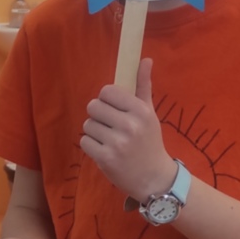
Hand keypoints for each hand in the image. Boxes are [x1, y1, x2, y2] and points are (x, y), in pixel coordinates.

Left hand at [81, 58, 175, 200]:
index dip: (107, 100)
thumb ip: (143, 86)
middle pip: (93, 106)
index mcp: (140, 110)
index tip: (114, 110)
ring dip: (94, 132)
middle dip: (98, 116)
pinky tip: (105, 151)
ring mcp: (117, 142)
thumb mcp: (150, 113)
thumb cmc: (150, 142)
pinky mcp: (105, 158)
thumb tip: (145, 59)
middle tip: (110, 127)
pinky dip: (92, 146)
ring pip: (87, 125)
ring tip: (109, 140)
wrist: (154, 178)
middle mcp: (129, 125)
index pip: (107, 91)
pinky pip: (85, 142)